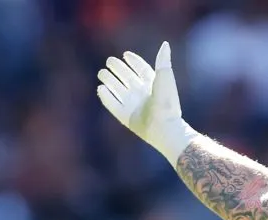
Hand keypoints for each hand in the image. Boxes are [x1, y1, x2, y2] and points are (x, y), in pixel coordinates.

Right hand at [96, 41, 196, 165]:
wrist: (165, 127)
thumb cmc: (167, 102)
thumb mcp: (165, 77)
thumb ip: (162, 61)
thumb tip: (165, 44)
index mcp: (153, 86)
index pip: (142, 71)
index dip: (134, 62)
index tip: (125, 54)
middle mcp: (143, 95)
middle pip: (128, 79)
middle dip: (118, 70)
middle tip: (109, 61)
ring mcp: (134, 106)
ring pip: (119, 90)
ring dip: (110, 81)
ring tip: (101, 72)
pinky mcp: (127, 118)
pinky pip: (114, 106)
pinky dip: (107, 97)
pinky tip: (100, 88)